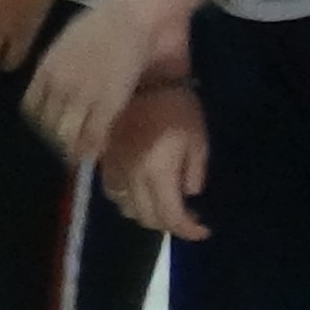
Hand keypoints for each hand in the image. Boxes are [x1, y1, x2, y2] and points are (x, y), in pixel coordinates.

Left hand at [23, 0, 176, 166]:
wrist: (133, 15)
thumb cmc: (104, 23)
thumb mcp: (67, 44)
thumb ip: (57, 68)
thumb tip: (54, 84)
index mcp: (46, 69)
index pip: (31, 108)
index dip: (39, 123)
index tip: (49, 128)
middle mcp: (58, 85)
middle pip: (45, 126)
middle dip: (54, 139)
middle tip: (67, 146)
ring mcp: (81, 96)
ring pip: (65, 135)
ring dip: (71, 148)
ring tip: (80, 153)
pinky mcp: (106, 104)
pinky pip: (92, 136)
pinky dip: (92, 147)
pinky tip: (97, 151)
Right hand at [95, 84, 207, 238]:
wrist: (145, 79)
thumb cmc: (178, 107)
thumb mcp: (198, 140)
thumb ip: (194, 172)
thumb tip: (189, 193)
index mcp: (158, 173)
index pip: (171, 217)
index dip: (188, 230)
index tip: (204, 230)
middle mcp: (132, 177)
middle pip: (146, 218)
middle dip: (169, 224)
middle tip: (187, 217)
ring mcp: (114, 170)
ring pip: (126, 208)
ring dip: (147, 214)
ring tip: (164, 204)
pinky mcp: (105, 160)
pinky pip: (113, 192)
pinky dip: (128, 200)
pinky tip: (141, 190)